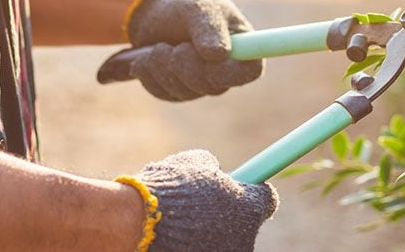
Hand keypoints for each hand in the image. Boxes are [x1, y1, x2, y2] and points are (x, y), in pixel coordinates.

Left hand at [126, 0, 263, 100]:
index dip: (230, 71)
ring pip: (184, 91)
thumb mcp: (198, 6)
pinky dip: (150, 75)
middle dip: (186, 65)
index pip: (249, 71)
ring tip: (157, 46)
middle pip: (212, 86)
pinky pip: (164, 92)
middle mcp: (226, 70)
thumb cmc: (185, 3)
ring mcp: (202, 84)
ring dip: (163, 67)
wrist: (156, 11)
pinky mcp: (178, 91)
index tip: (210, 57)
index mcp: (243, 47)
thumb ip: (210, 27)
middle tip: (172, 46)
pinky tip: (145, 59)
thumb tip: (218, 55)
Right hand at [138, 150, 277, 250]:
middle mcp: (245, 239)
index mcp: (250, 208)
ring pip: (224, 240)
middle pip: (245, 225)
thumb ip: (213, 168)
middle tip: (204, 205)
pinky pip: (206, 249)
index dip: (254, 190)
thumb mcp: (195, 162)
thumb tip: (214, 170)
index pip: (267, 199)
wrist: (138, 222)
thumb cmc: (169, 188)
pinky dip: (195, 244)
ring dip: (211, 231)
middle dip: (228, 214)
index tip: (243, 186)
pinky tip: (175, 236)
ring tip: (183, 220)